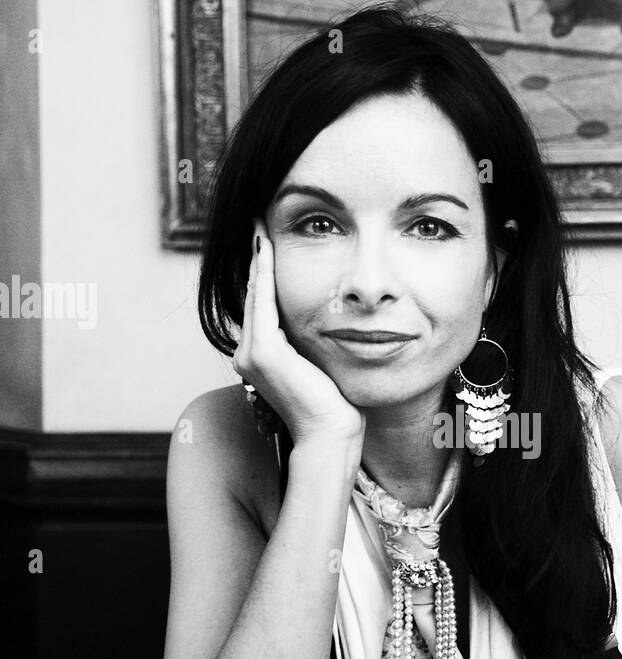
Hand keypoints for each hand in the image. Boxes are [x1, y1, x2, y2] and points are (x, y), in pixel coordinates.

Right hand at [232, 219, 364, 447]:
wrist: (332, 435)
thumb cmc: (336, 406)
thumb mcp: (321, 365)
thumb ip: (312, 343)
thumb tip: (327, 318)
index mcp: (261, 358)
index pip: (261, 305)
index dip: (262, 273)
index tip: (268, 242)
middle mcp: (248, 355)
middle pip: (253, 295)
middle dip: (257, 259)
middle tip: (259, 223)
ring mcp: (251, 354)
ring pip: (255, 294)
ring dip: (257, 259)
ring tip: (259, 227)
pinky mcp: (263, 353)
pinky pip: (262, 302)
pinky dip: (263, 273)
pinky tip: (267, 247)